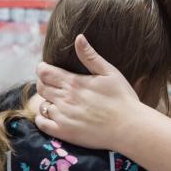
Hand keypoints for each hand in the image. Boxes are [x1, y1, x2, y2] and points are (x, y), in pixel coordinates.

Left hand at [35, 34, 140, 149]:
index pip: (45, 72)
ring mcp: (63, 117)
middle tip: (50, 82)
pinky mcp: (64, 132)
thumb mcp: (109, 72)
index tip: (45, 68)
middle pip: (41, 87)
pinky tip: (51, 115)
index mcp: (74, 82)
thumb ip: (90, 56)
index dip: (42, 68)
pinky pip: (42, 123)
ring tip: (56, 99)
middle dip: (42, 82)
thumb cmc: (123, 98)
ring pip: (41, 105)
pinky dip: (42, 117)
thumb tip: (78, 37)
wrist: (129, 127)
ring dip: (46, 100)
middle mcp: (65, 99)